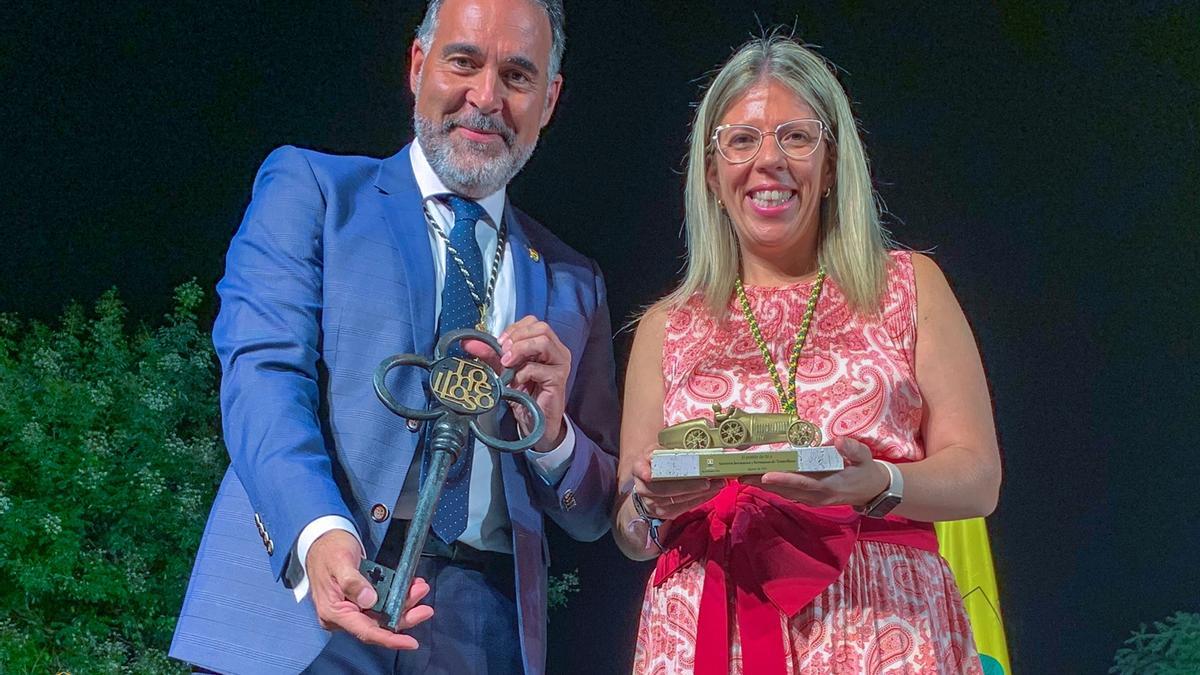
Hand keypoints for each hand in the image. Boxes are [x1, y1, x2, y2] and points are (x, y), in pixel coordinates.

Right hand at [305, 530, 433, 648]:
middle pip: (378, 625)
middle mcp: (343, 615)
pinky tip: (409, 586)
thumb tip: (369, 599)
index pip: (365, 631)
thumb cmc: (328, 549)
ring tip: (419, 588)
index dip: (389, 639)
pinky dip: (396, 596)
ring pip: (383, 614)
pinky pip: (381, 603)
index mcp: (334, 611)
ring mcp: (352, 607)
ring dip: (403, 603)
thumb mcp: (340, 561)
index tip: (411, 642)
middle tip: (424, 604)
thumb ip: (353, 581)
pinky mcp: (359, 599)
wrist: (321, 539)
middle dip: (404, 614)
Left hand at [496, 316, 571, 451]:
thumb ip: (490, 355)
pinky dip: (523, 372)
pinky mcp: (558, 379)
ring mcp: (560, 364)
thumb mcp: (504, 371)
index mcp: (546, 345)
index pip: (533, 322)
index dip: (514, 328)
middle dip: (518, 337)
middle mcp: (557, 351)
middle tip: (503, 352)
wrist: (535, 422)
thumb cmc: (525, 395)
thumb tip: (469, 343)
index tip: (500, 343)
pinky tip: (516, 382)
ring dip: (521, 349)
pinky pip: (539, 368)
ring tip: (507, 363)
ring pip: (543, 342)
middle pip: (541, 327)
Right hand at [628, 446, 723, 521]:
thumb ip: (668, 448)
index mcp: (639, 466)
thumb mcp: (658, 451)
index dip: (643, 471)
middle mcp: (643, 487)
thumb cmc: (658, 464)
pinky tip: (712, 491)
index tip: (649, 475)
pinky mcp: (664, 513)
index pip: (639, 468)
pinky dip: (700, 499)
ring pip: (677, 499)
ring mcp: (653, 503)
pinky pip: (684, 507)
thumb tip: (694, 443)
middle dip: (688, 485)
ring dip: (700, 492)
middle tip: (708, 480)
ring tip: (718, 483)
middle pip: (664, 488)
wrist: (650, 487)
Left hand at [743, 437, 889, 507]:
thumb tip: (837, 441)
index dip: (783, 479)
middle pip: (785, 489)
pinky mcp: (810, 498)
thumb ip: (852, 449)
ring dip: (763, 486)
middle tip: (740, 474)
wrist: (872, 490)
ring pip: (784, 493)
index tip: (765, 474)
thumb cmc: (866, 470)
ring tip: (742, 476)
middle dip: (762, 482)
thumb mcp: (865, 457)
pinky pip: (788, 493)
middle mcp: (816, 496)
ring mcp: (812, 499)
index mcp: (828, 486)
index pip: (801, 482)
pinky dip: (772, 487)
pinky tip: (758, 480)